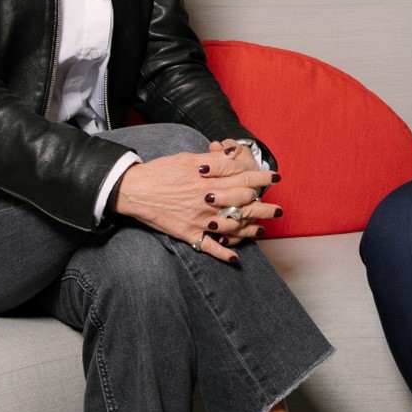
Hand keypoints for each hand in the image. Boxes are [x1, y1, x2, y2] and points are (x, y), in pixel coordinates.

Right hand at [111, 141, 282, 262]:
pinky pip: (208, 247)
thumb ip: (214, 159)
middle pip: (242, 203)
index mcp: (207, 179)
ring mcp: (198, 219)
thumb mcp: (188, 158)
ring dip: (250, 229)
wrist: (133, 189)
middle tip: (278, 209)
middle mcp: (206, 200)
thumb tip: (235, 153)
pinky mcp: (187, 233)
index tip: (275, 178)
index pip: (242, 178)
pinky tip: (235, 258)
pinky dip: (222, 253)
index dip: (261, 179)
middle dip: (263, 206)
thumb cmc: (161, 170)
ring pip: (230, 226)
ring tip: (263, 229)